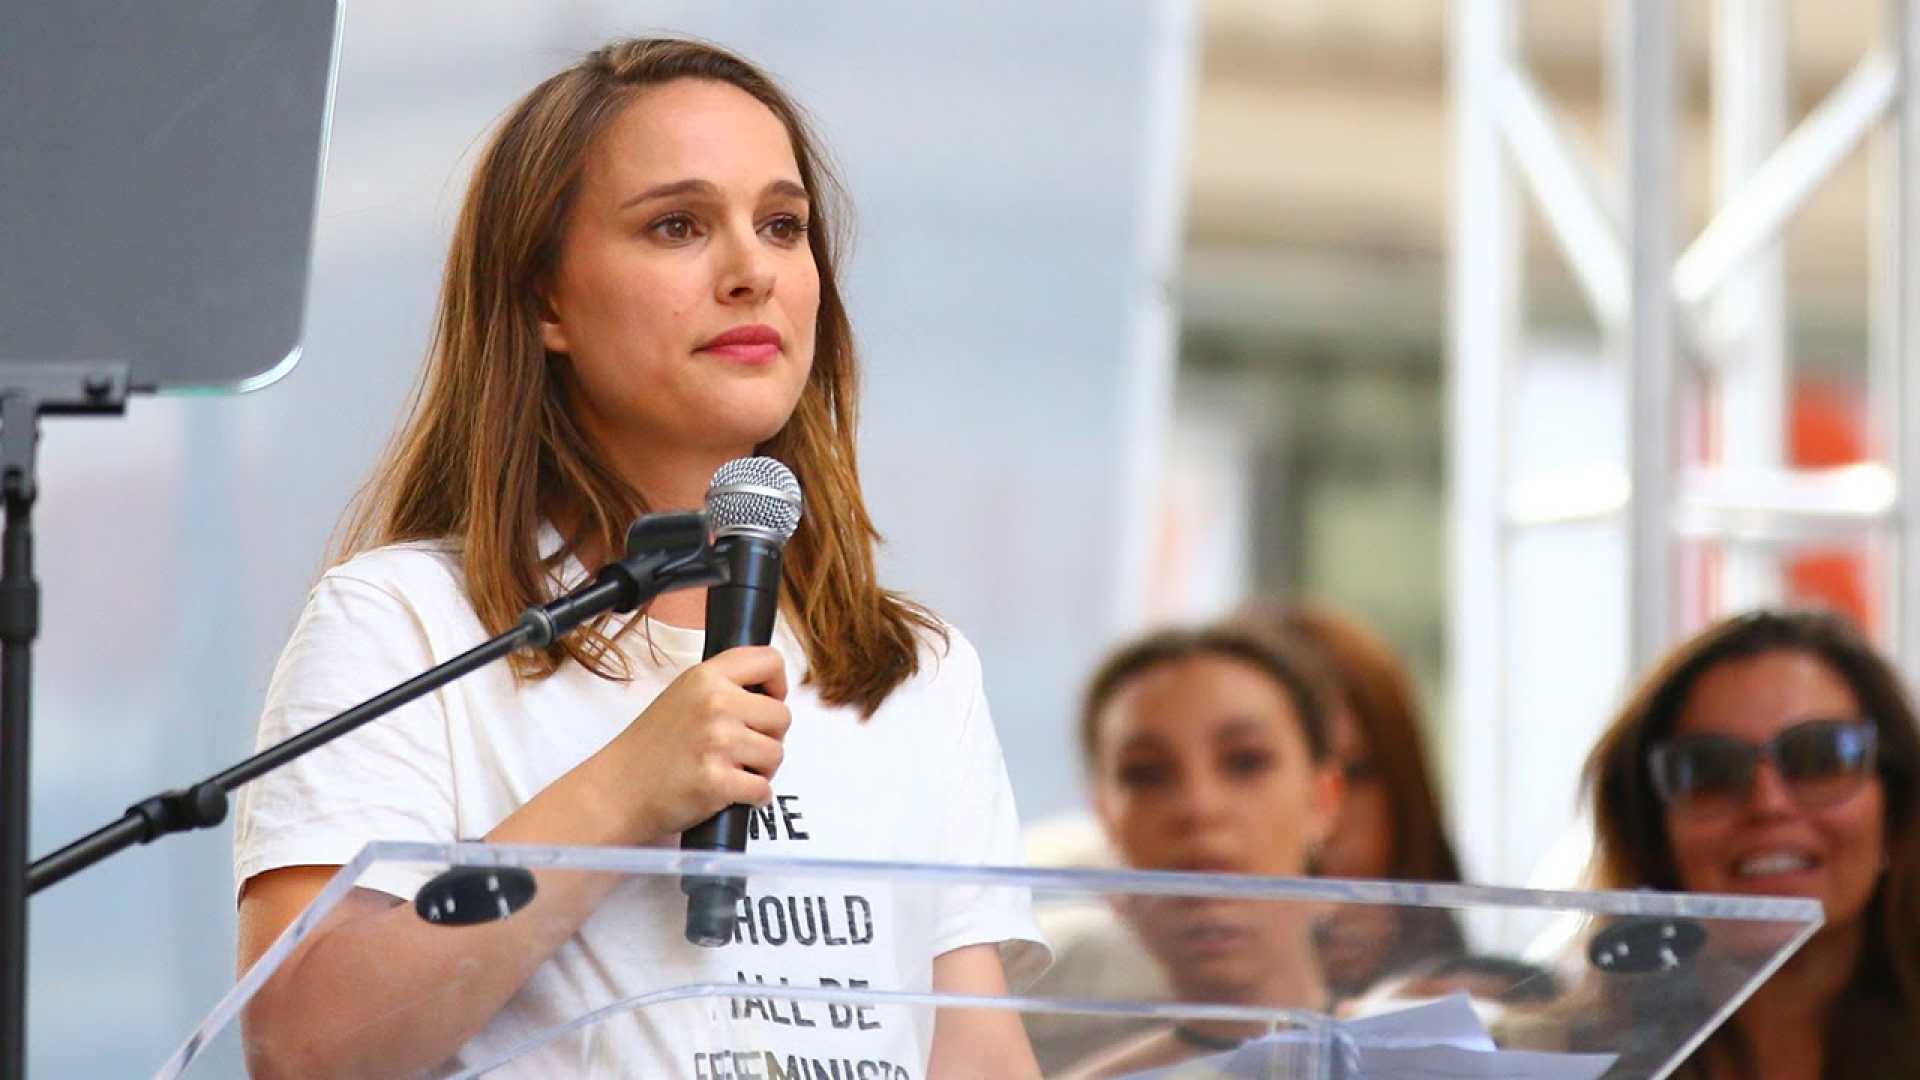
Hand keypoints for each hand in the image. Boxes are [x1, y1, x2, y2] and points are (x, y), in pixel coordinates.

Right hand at [602, 645, 790, 841]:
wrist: (616, 790)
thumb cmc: (649, 748)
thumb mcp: (682, 695)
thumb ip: (723, 687)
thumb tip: (769, 695)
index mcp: (706, 676)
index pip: (770, 661)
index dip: (777, 686)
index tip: (767, 702)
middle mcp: (715, 703)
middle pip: (782, 716)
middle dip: (769, 737)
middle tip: (741, 749)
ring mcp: (717, 741)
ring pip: (776, 754)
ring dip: (760, 770)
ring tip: (729, 770)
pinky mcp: (717, 780)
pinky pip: (762, 789)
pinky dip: (752, 797)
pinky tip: (728, 792)